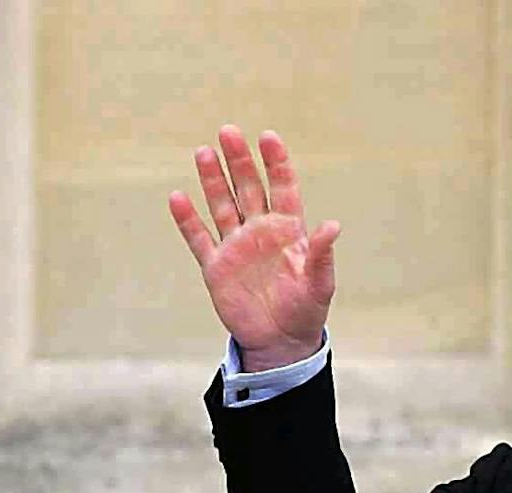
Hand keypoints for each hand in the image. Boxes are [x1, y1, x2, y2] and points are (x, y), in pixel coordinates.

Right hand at [169, 125, 338, 370]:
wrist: (281, 342)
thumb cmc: (306, 311)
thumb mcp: (320, 284)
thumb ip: (323, 255)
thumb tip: (334, 226)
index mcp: (289, 231)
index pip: (283, 189)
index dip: (276, 163)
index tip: (268, 137)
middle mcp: (260, 232)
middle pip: (248, 188)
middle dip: (239, 161)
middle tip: (229, 132)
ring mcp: (236, 246)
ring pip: (222, 205)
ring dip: (213, 180)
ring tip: (204, 152)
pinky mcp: (215, 266)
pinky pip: (198, 238)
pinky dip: (188, 219)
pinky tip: (178, 197)